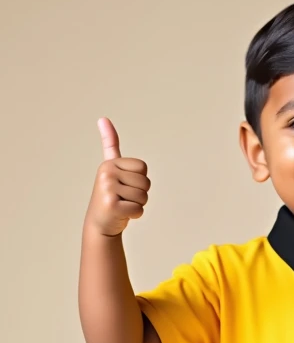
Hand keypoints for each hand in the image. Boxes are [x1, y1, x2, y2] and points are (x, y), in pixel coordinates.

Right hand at [85, 118, 150, 236]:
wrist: (100, 224)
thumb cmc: (111, 196)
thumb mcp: (111, 168)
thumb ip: (110, 145)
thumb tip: (103, 118)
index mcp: (110, 163)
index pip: (143, 168)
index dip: (140, 181)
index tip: (125, 186)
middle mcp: (107, 173)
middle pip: (145, 182)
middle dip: (140, 194)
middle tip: (124, 199)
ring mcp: (108, 189)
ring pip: (143, 196)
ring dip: (138, 205)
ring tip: (122, 206)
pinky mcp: (112, 205)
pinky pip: (139, 209)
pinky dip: (135, 215)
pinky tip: (122, 215)